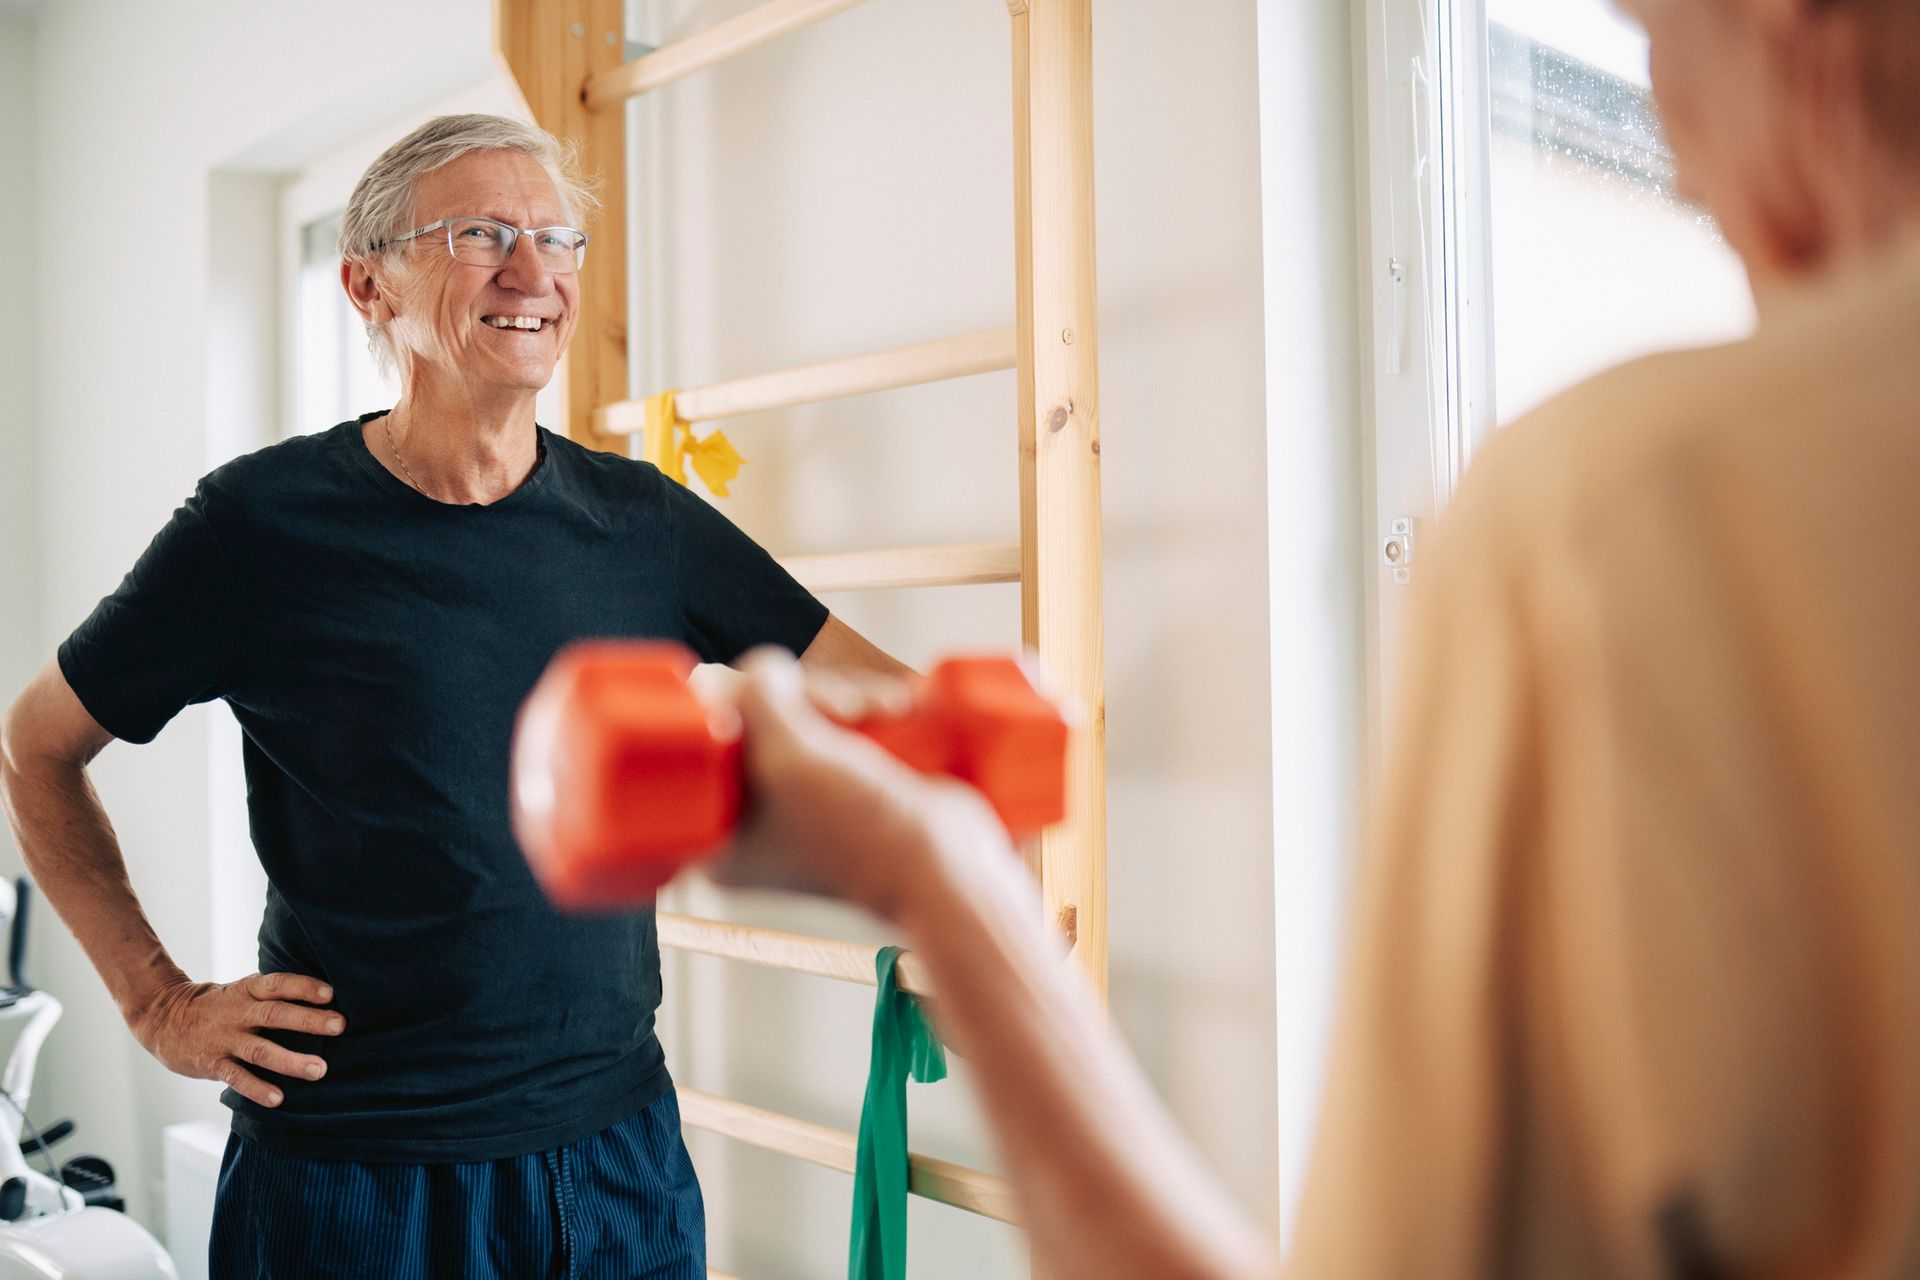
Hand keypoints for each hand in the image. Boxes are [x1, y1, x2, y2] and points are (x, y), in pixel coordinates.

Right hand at [128, 972, 343, 1107]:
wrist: (162, 1017)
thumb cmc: (217, 1005)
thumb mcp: (242, 991)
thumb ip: (272, 996)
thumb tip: (323, 1000)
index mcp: (248, 990)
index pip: (278, 984)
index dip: (304, 987)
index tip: (332, 993)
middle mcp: (238, 1012)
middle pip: (275, 1015)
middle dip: (308, 1020)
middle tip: (339, 1026)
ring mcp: (224, 1039)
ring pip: (260, 1050)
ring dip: (290, 1060)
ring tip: (319, 1070)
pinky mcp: (211, 1063)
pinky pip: (236, 1077)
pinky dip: (257, 1088)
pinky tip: (278, 1098)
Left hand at [704, 649, 1014, 919]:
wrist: (948, 866)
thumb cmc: (858, 827)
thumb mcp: (790, 754)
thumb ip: (758, 697)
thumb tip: (766, 668)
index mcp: (721, 837)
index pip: (706, 741)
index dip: (744, 702)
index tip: (787, 702)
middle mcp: (755, 822)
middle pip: (760, 719)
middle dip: (810, 699)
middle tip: (847, 712)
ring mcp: (806, 804)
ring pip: (806, 715)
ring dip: (848, 698)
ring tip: (887, 710)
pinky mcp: (850, 789)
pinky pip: (841, 729)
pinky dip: (868, 711)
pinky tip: (896, 708)